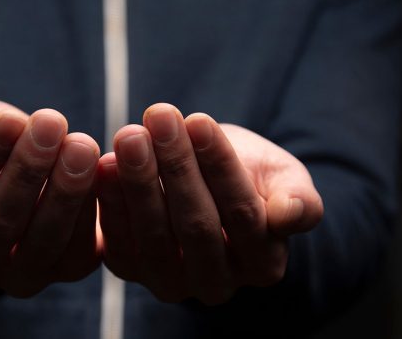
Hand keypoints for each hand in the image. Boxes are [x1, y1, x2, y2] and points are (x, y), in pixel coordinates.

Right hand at [0, 99, 100, 295]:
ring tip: (80, 145)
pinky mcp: (64, 269)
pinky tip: (101, 168)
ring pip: (42, 243)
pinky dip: (93, 210)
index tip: (8, 120)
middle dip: (27, 171)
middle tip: (51, 124)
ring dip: (65, 191)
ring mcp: (20, 276)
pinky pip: (79, 251)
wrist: (10, 156)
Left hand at [96, 103, 322, 304]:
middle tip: (158, 118)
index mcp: (263, 262)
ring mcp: (173, 283)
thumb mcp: (283, 178)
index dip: (220, 166)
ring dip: (139, 181)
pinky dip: (111, 203)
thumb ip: (298, 198)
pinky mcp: (133, 271)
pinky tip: (104, 165)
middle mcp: (218, 284)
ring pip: (155, 236)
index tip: (199, 120)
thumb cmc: (249, 175)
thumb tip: (291, 214)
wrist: (206, 181)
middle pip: (197, 225)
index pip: (243, 214)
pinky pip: (119, 242)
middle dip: (176, 166)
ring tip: (130, 136)